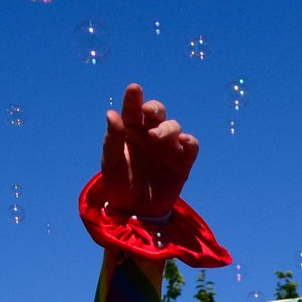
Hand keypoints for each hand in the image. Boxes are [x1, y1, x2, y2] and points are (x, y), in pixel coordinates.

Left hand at [99, 84, 199, 218]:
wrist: (135, 212)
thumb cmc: (119, 184)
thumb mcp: (111, 163)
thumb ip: (112, 138)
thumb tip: (111, 113)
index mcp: (131, 131)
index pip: (133, 110)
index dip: (134, 98)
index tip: (134, 89)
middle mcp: (150, 135)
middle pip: (158, 113)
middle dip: (155, 108)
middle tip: (148, 112)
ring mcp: (167, 148)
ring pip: (173, 127)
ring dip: (167, 128)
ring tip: (156, 137)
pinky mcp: (182, 162)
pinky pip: (190, 147)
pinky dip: (190, 142)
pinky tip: (184, 142)